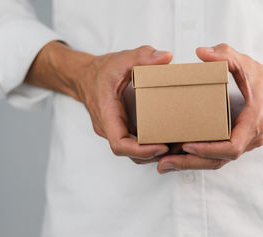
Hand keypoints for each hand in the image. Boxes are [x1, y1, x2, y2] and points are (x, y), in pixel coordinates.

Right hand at [26, 42, 172, 163]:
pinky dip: (149, 146)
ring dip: (153, 154)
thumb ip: (143, 56)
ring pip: (132, 152)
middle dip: (153, 154)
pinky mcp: (120, 130)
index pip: (119, 144)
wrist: (84, 77)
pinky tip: (168, 140)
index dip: (140, 150)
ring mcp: (114, 131)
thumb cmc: (101, 70)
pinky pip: (133, 145)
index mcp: (107, 113)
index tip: (161, 147)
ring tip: (177, 146)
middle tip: (178, 147)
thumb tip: (166, 57)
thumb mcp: (121, 59)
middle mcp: (108, 127)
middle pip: (129, 153)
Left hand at [157, 43, 262, 172]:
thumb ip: (226, 55)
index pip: (232, 147)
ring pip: (217, 161)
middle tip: (164, 164)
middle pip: (219, 161)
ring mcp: (245, 144)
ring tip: (165, 164)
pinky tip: (179, 156)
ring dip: (191, 164)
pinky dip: (199, 158)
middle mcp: (250, 139)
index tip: (186, 145)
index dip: (208, 149)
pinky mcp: (238, 143)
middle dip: (190, 163)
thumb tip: (200, 52)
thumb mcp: (247, 64)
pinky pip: (218, 156)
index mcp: (253, 123)